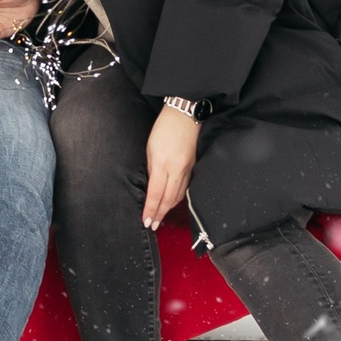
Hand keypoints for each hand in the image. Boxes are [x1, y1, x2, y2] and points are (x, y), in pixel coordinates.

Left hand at [142, 103, 199, 229]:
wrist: (185, 114)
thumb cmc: (163, 127)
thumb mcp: (150, 147)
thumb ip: (151, 168)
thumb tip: (150, 186)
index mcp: (163, 164)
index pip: (156, 194)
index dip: (151, 210)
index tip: (146, 221)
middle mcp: (177, 169)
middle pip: (168, 199)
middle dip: (160, 214)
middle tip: (153, 225)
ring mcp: (188, 169)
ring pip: (178, 195)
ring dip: (169, 208)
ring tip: (161, 217)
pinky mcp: (193, 167)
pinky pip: (185, 187)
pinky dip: (178, 198)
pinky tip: (172, 202)